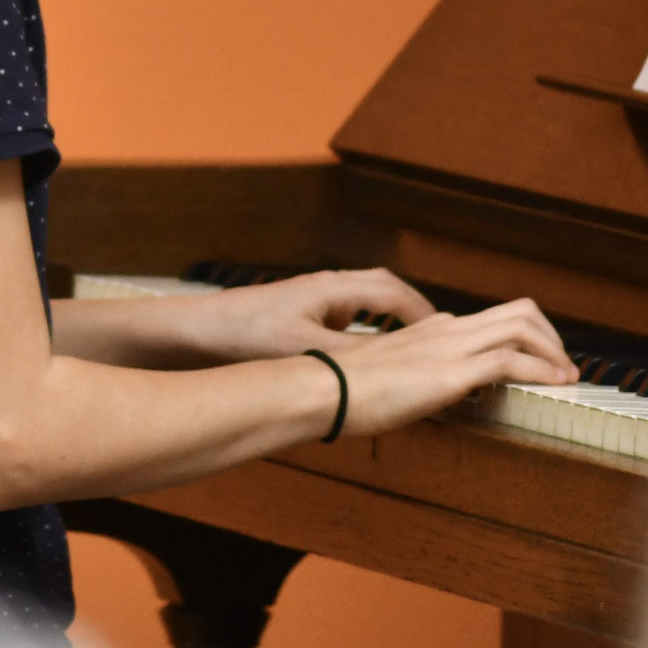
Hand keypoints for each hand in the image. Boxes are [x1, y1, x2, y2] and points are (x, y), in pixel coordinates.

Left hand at [187, 269, 436, 362]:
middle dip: (413, 309)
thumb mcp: (306, 349)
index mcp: (333, 288)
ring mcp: (311, 297)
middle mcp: (326, 286)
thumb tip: (396, 361)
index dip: (424, 312)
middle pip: (383, 287)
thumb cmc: (248, 335)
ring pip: (363, 299)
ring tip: (411, 343)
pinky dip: (364, 326)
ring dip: (389, 316)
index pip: (393, 292)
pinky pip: (344, 312)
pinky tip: (362, 351)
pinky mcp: (297, 312)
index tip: (449, 333)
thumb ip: (352, 354)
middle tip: (439, 334)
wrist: (198, 331)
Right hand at [322, 299, 575, 436]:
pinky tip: (555, 385)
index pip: (491, 318)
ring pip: (522, 326)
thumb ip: (410, 370)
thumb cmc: (343, 387)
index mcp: (431, 329)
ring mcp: (450, 347)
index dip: (525, 335)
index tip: (538, 359)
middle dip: (551, 336)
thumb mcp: (385, 371)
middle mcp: (446, 329)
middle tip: (563, 365)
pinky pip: (511, 361)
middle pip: (519, 311)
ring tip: (567, 375)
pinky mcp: (450, 372)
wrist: (323, 388)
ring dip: (554, 350)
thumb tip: (422, 385)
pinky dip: (543, 370)